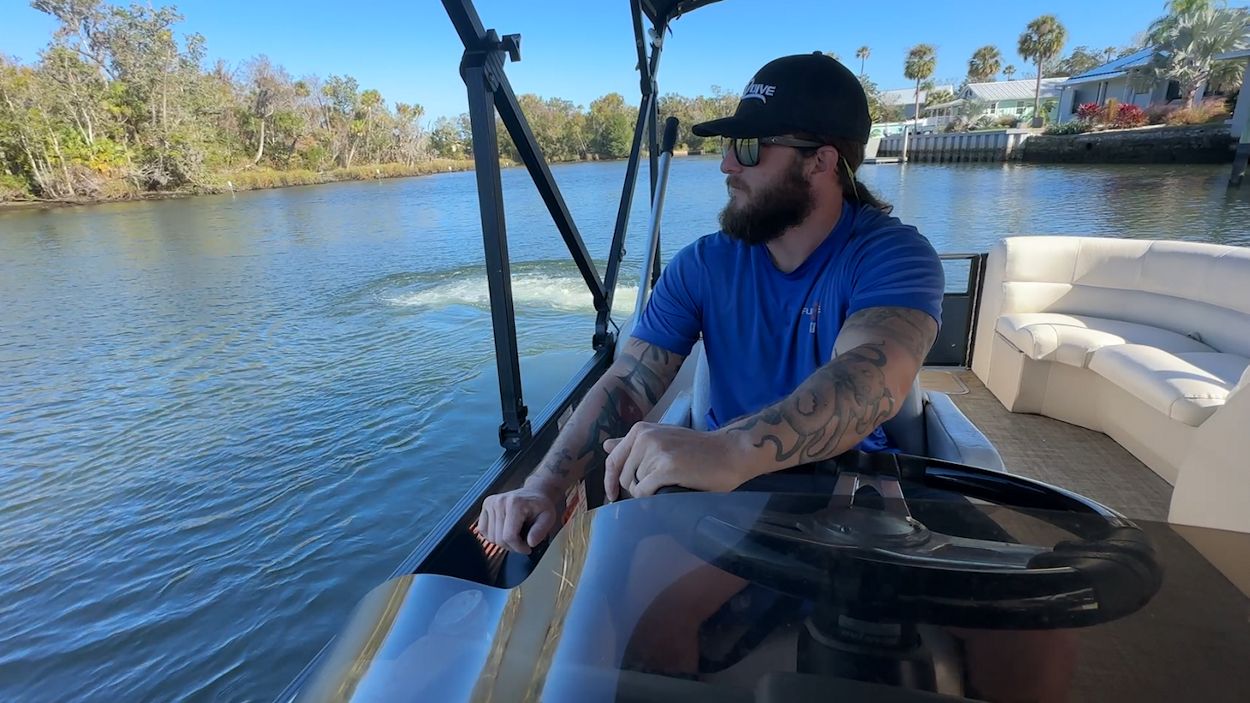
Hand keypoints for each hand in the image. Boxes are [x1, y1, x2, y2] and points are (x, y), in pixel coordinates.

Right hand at [476, 481, 565, 554]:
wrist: (535, 492)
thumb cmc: (541, 505)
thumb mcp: (548, 518)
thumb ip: (541, 531)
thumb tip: (531, 542)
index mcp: (515, 503)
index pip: (509, 536)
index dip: (519, 548)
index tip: (528, 548)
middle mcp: (499, 501)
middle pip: (498, 539)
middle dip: (512, 546)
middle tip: (523, 543)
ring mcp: (491, 503)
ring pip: (490, 537)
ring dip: (503, 542)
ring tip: (516, 535)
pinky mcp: (486, 505)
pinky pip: (483, 530)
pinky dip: (493, 535)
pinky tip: (504, 531)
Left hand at [603, 422, 747, 500]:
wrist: (730, 453)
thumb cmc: (697, 449)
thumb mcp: (662, 437)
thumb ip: (634, 443)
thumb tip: (606, 445)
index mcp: (641, 430)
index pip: (613, 459)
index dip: (610, 481)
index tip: (612, 496)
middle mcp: (644, 438)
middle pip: (624, 477)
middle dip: (636, 489)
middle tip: (658, 489)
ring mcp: (655, 453)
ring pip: (635, 486)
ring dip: (648, 493)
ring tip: (669, 487)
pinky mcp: (665, 469)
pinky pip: (644, 492)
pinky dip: (652, 498)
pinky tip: (667, 493)